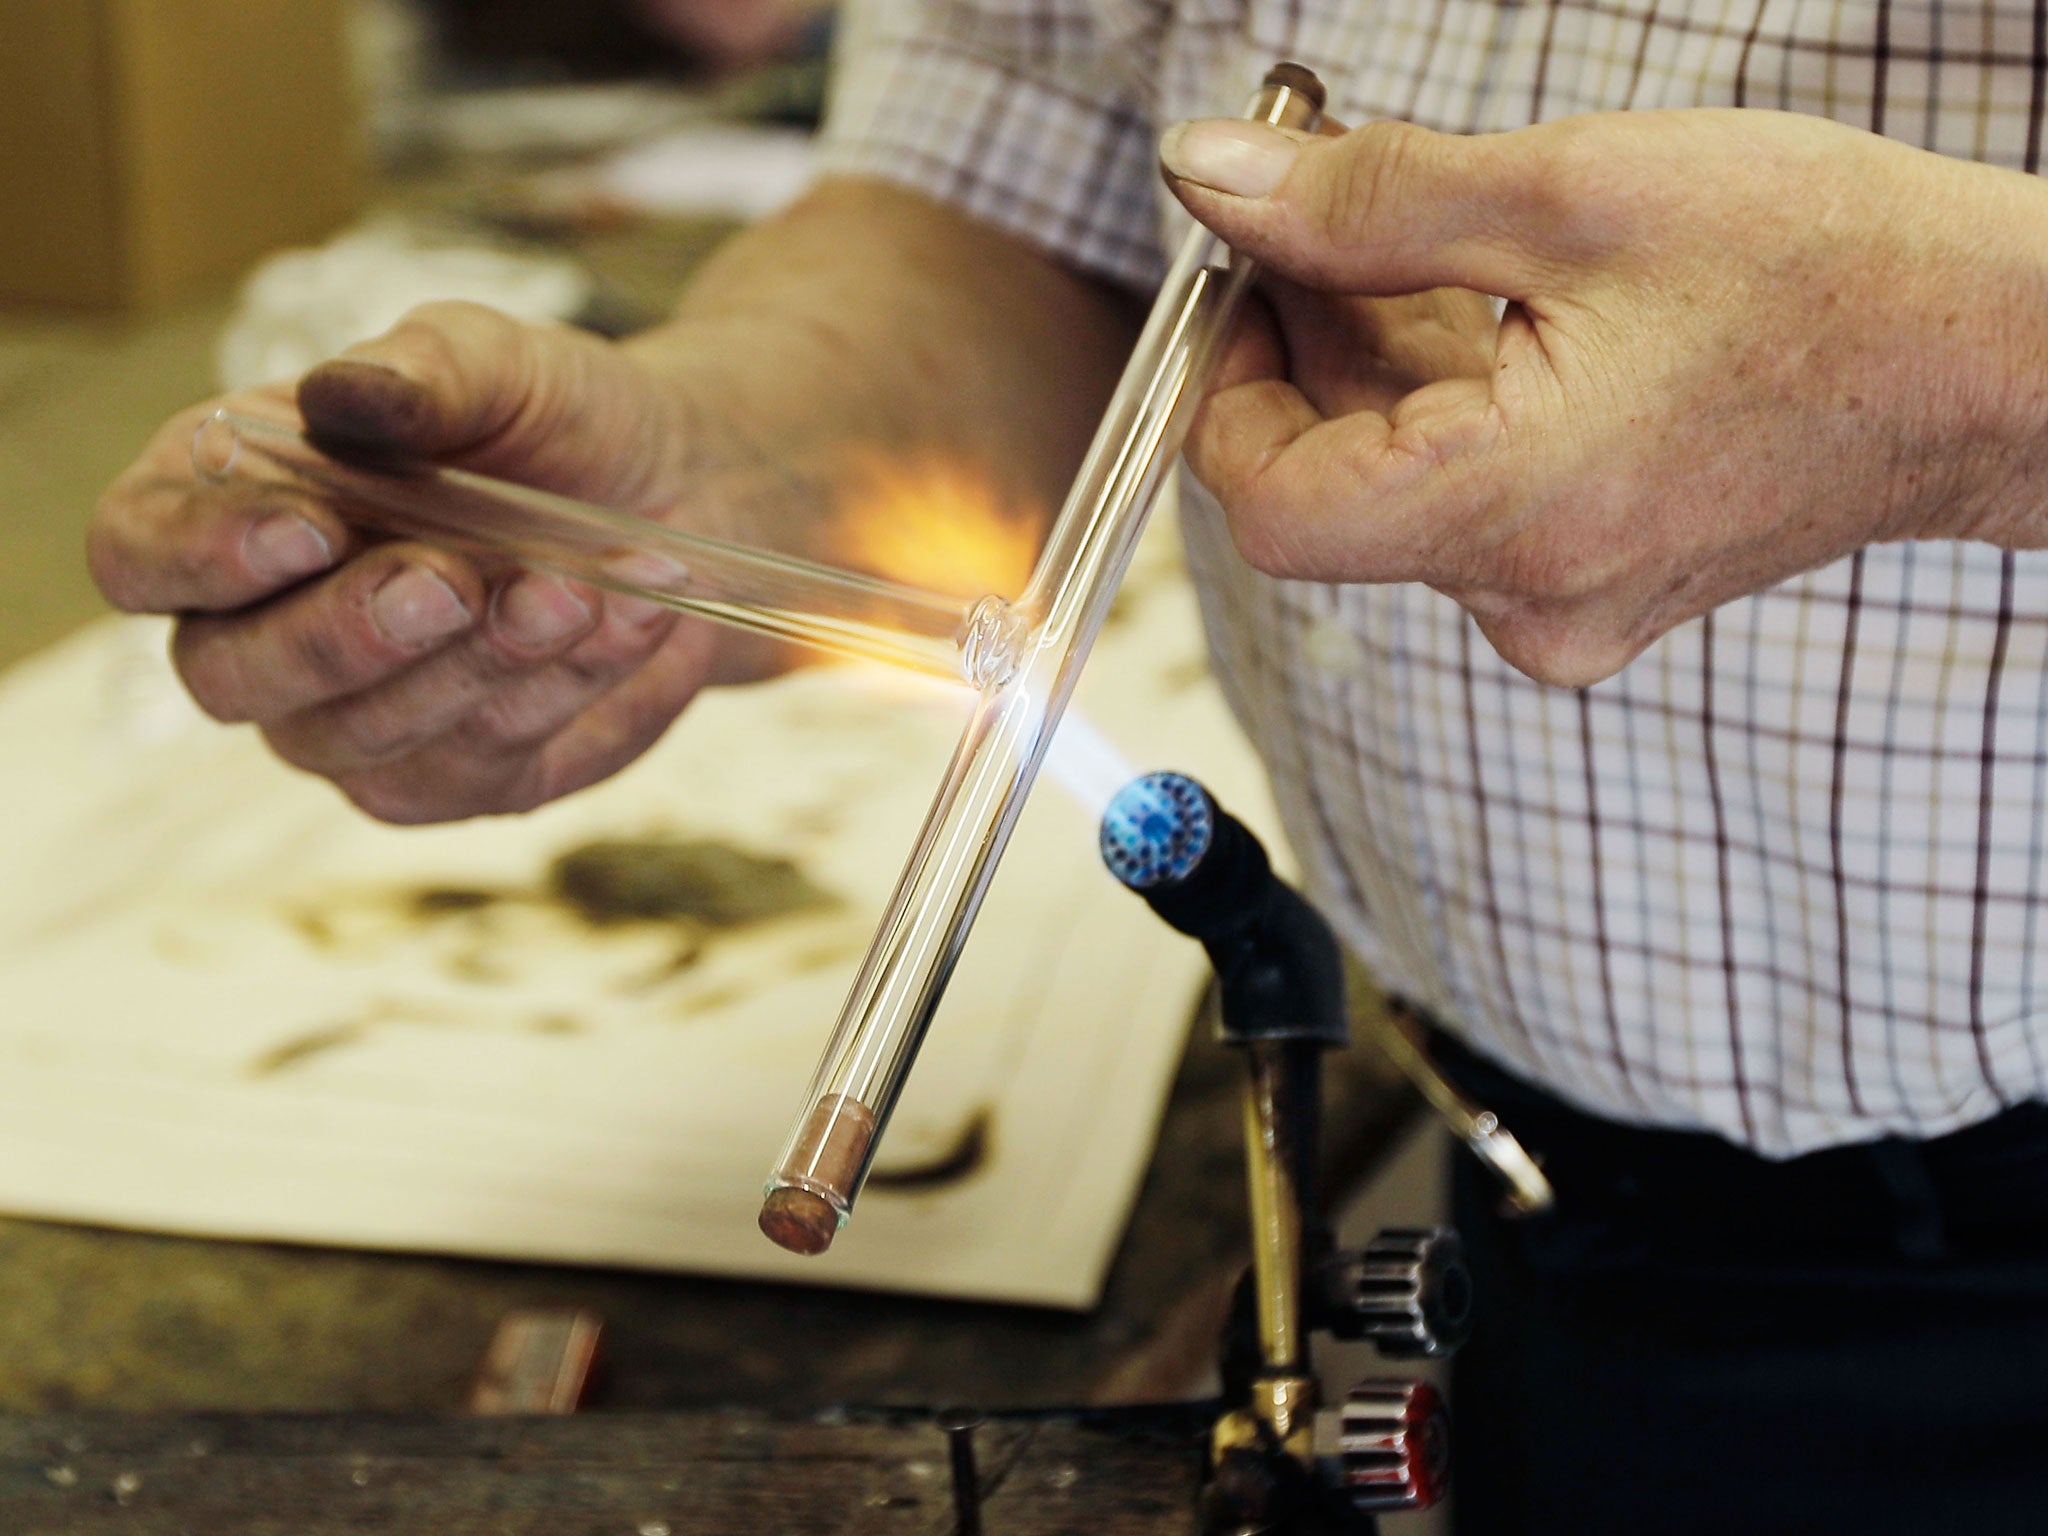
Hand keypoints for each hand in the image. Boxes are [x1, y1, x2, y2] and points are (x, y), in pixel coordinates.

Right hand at [89, 302, 730, 822]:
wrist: (680, 488)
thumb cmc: (550, 419)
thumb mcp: (501, 363)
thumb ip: (426, 372)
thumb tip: (351, 396)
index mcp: (231, 504)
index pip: (139, 552)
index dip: (200, 554)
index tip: (306, 530)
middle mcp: (265, 631)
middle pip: (230, 677)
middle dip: (343, 635)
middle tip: (449, 582)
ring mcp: (355, 721)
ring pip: (364, 737)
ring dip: (475, 666)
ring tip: (573, 591)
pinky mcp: (460, 778)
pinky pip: (481, 767)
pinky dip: (563, 692)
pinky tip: (628, 623)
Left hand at [1162, 108, 2047, 684]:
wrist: (1998, 360)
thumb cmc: (1827, 268)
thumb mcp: (1571, 194)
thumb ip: (1362, 200)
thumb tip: (1206, 181)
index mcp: (1505, 513)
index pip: (1267, 504)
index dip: (1225, 385)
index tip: (1240, 276)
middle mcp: (1523, 597)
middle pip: (1331, 484)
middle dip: (1305, 336)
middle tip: (1321, 192)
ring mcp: (1564, 606)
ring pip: (1398, 487)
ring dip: (1375, 357)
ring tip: (1404, 223)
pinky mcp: (1597, 588)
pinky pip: (1469, 502)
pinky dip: (1446, 403)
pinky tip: (1471, 299)